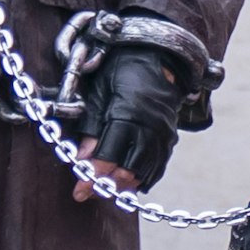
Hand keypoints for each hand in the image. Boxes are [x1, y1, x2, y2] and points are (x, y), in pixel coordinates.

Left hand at [71, 45, 192, 200]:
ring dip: (123, 185)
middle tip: (87, 192)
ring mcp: (163, 135)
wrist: (159, 57)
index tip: (79, 190)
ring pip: (145, 172)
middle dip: (107, 185)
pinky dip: (142, 179)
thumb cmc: (123, 69)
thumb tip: (82, 157)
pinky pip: (157, 167)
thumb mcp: (100, 91)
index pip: (110, 154)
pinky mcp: (170, 138)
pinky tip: (128, 184)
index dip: (94, 175)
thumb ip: (92, 125)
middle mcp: (150, 128)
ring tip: (104, 191)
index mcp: (129, 114)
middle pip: (129, 170)